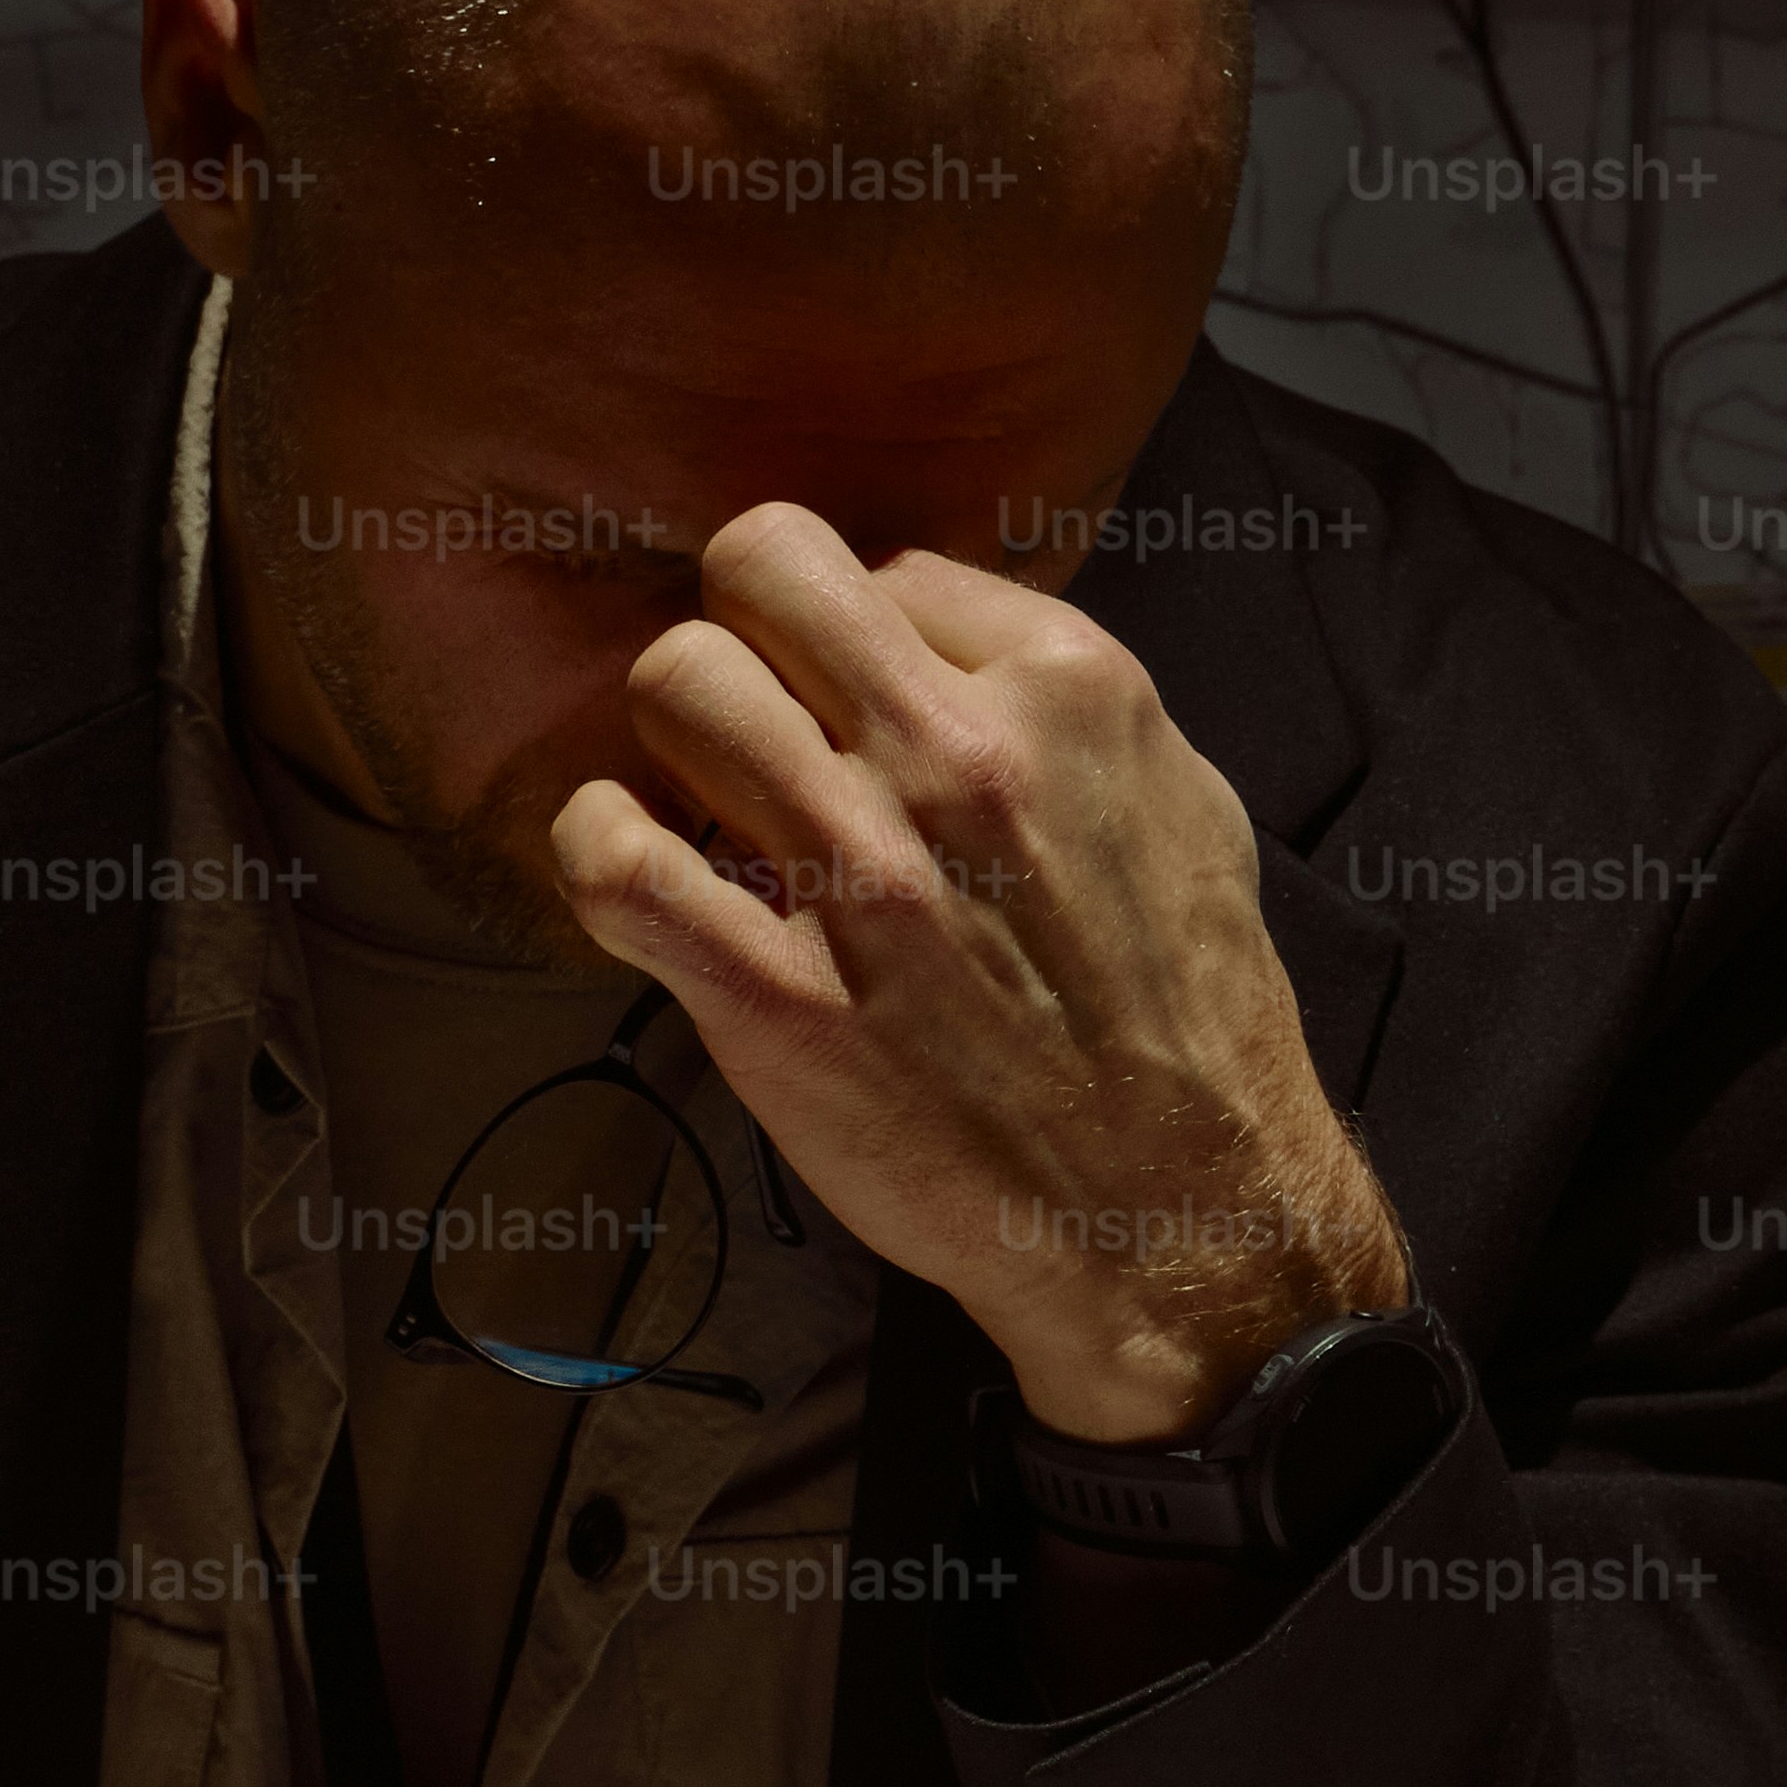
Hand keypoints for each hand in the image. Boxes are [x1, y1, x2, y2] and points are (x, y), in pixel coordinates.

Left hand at [556, 505, 1407, 1442]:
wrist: (1178, 1217)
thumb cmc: (1183, 1023)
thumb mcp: (1185, 804)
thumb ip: (1065, 708)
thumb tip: (948, 643)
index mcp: (1070, 689)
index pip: (880, 568)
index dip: (852, 644)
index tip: (857, 719)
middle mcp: (963, 758)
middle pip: (759, 571)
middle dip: (744, 641)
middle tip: (757, 735)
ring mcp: (867, 875)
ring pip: (678, 683)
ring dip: (676, 746)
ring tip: (715, 817)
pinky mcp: (781, 999)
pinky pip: (615, 855)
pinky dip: (601, 853)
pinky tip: (646, 886)